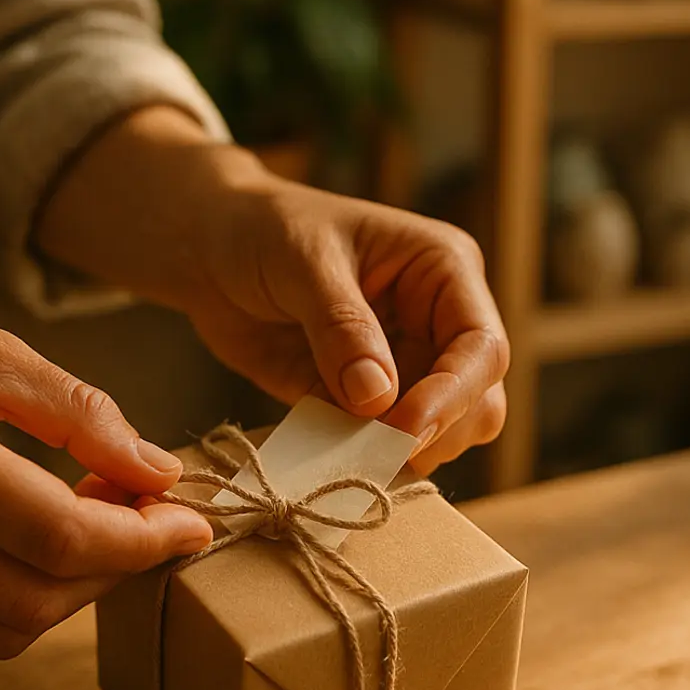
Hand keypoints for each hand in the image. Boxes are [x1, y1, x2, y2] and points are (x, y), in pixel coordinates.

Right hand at [0, 285, 212, 656]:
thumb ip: (77, 410)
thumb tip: (158, 471)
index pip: (60, 536)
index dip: (142, 539)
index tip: (192, 520)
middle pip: (40, 596)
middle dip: (119, 568)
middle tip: (149, 517)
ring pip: (8, 628)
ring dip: (76, 592)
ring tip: (98, 528)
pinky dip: (24, 602)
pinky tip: (42, 549)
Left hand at [178, 179, 508, 473]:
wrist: (208, 249)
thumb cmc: (264, 230)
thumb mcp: (304, 263)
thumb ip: (342, 328)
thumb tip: (378, 399)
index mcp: (444, 271)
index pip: (481, 347)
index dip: (452, 394)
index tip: (404, 429)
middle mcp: (437, 322)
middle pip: (477, 401)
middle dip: (437, 432)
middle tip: (376, 452)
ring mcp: (404, 366)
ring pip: (439, 434)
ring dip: (400, 453)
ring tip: (347, 453)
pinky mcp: (363, 402)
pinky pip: (379, 445)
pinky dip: (359, 460)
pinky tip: (324, 456)